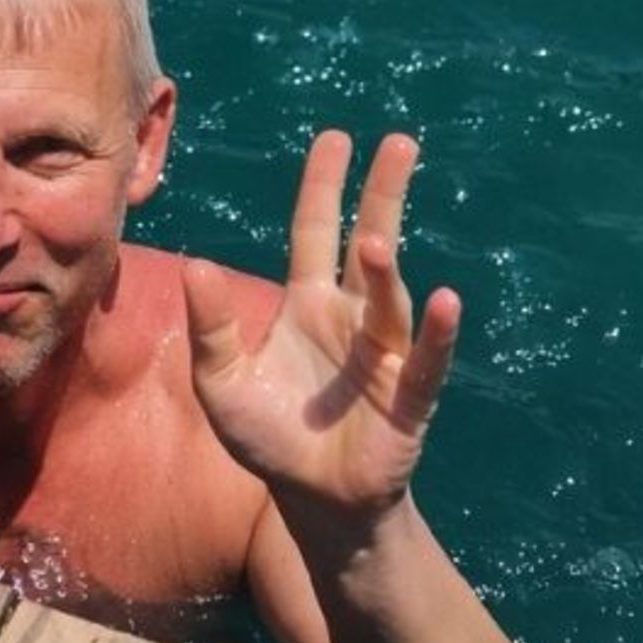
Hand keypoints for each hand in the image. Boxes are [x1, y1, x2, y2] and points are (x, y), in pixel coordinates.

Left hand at [182, 131, 458, 535]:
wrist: (313, 503)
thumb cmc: (269, 439)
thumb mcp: (222, 384)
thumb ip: (211, 327)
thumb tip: (197, 264)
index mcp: (309, 305)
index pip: (317, 232)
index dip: (324, 187)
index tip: (336, 139)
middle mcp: (353, 318)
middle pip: (370, 244)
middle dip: (383, 195)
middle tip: (400, 143)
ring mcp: (387, 355)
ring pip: (389, 300)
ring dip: (383, 271)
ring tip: (373, 241)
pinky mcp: (408, 399)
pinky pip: (426, 360)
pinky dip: (437, 333)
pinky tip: (445, 302)